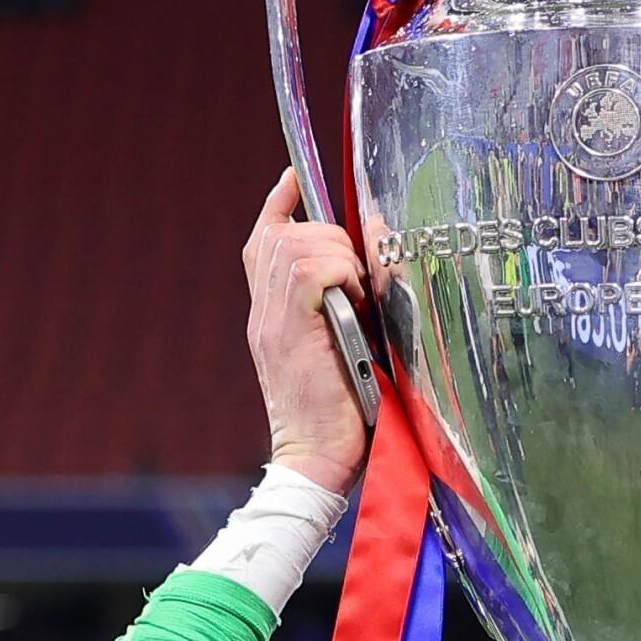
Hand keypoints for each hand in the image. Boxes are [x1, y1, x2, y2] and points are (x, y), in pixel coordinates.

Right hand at [242, 167, 370, 496]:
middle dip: (330, 238)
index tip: (293, 178)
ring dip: (340, 257)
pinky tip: (358, 302)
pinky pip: (312, 269)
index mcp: (271, 314)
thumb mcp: (346, 349)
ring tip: (361, 298)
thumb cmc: (342, 417)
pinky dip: (341, 273)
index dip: (278, 205)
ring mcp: (271, 321)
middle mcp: (264, 312)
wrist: (316, 462)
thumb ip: (348, 308)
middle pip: (284, 233)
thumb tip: (377, 261)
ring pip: (299, 244)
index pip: (263, 241)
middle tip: (362, 281)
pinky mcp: (289, 332)